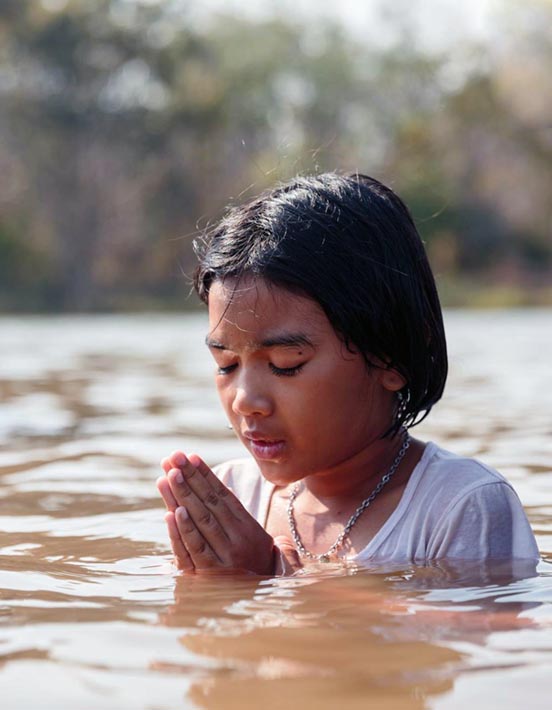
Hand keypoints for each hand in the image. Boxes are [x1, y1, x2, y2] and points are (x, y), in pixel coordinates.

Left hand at [157, 451, 283, 575]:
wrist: (259, 600)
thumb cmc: (254, 566)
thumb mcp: (258, 540)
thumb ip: (239, 516)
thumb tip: (220, 487)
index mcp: (248, 527)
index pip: (223, 494)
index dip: (206, 475)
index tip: (191, 456)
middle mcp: (237, 539)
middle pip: (208, 503)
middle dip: (189, 478)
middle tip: (173, 458)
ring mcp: (223, 557)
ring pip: (199, 521)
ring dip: (182, 496)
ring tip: (168, 475)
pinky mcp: (209, 574)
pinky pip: (194, 548)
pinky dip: (182, 530)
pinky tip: (172, 512)